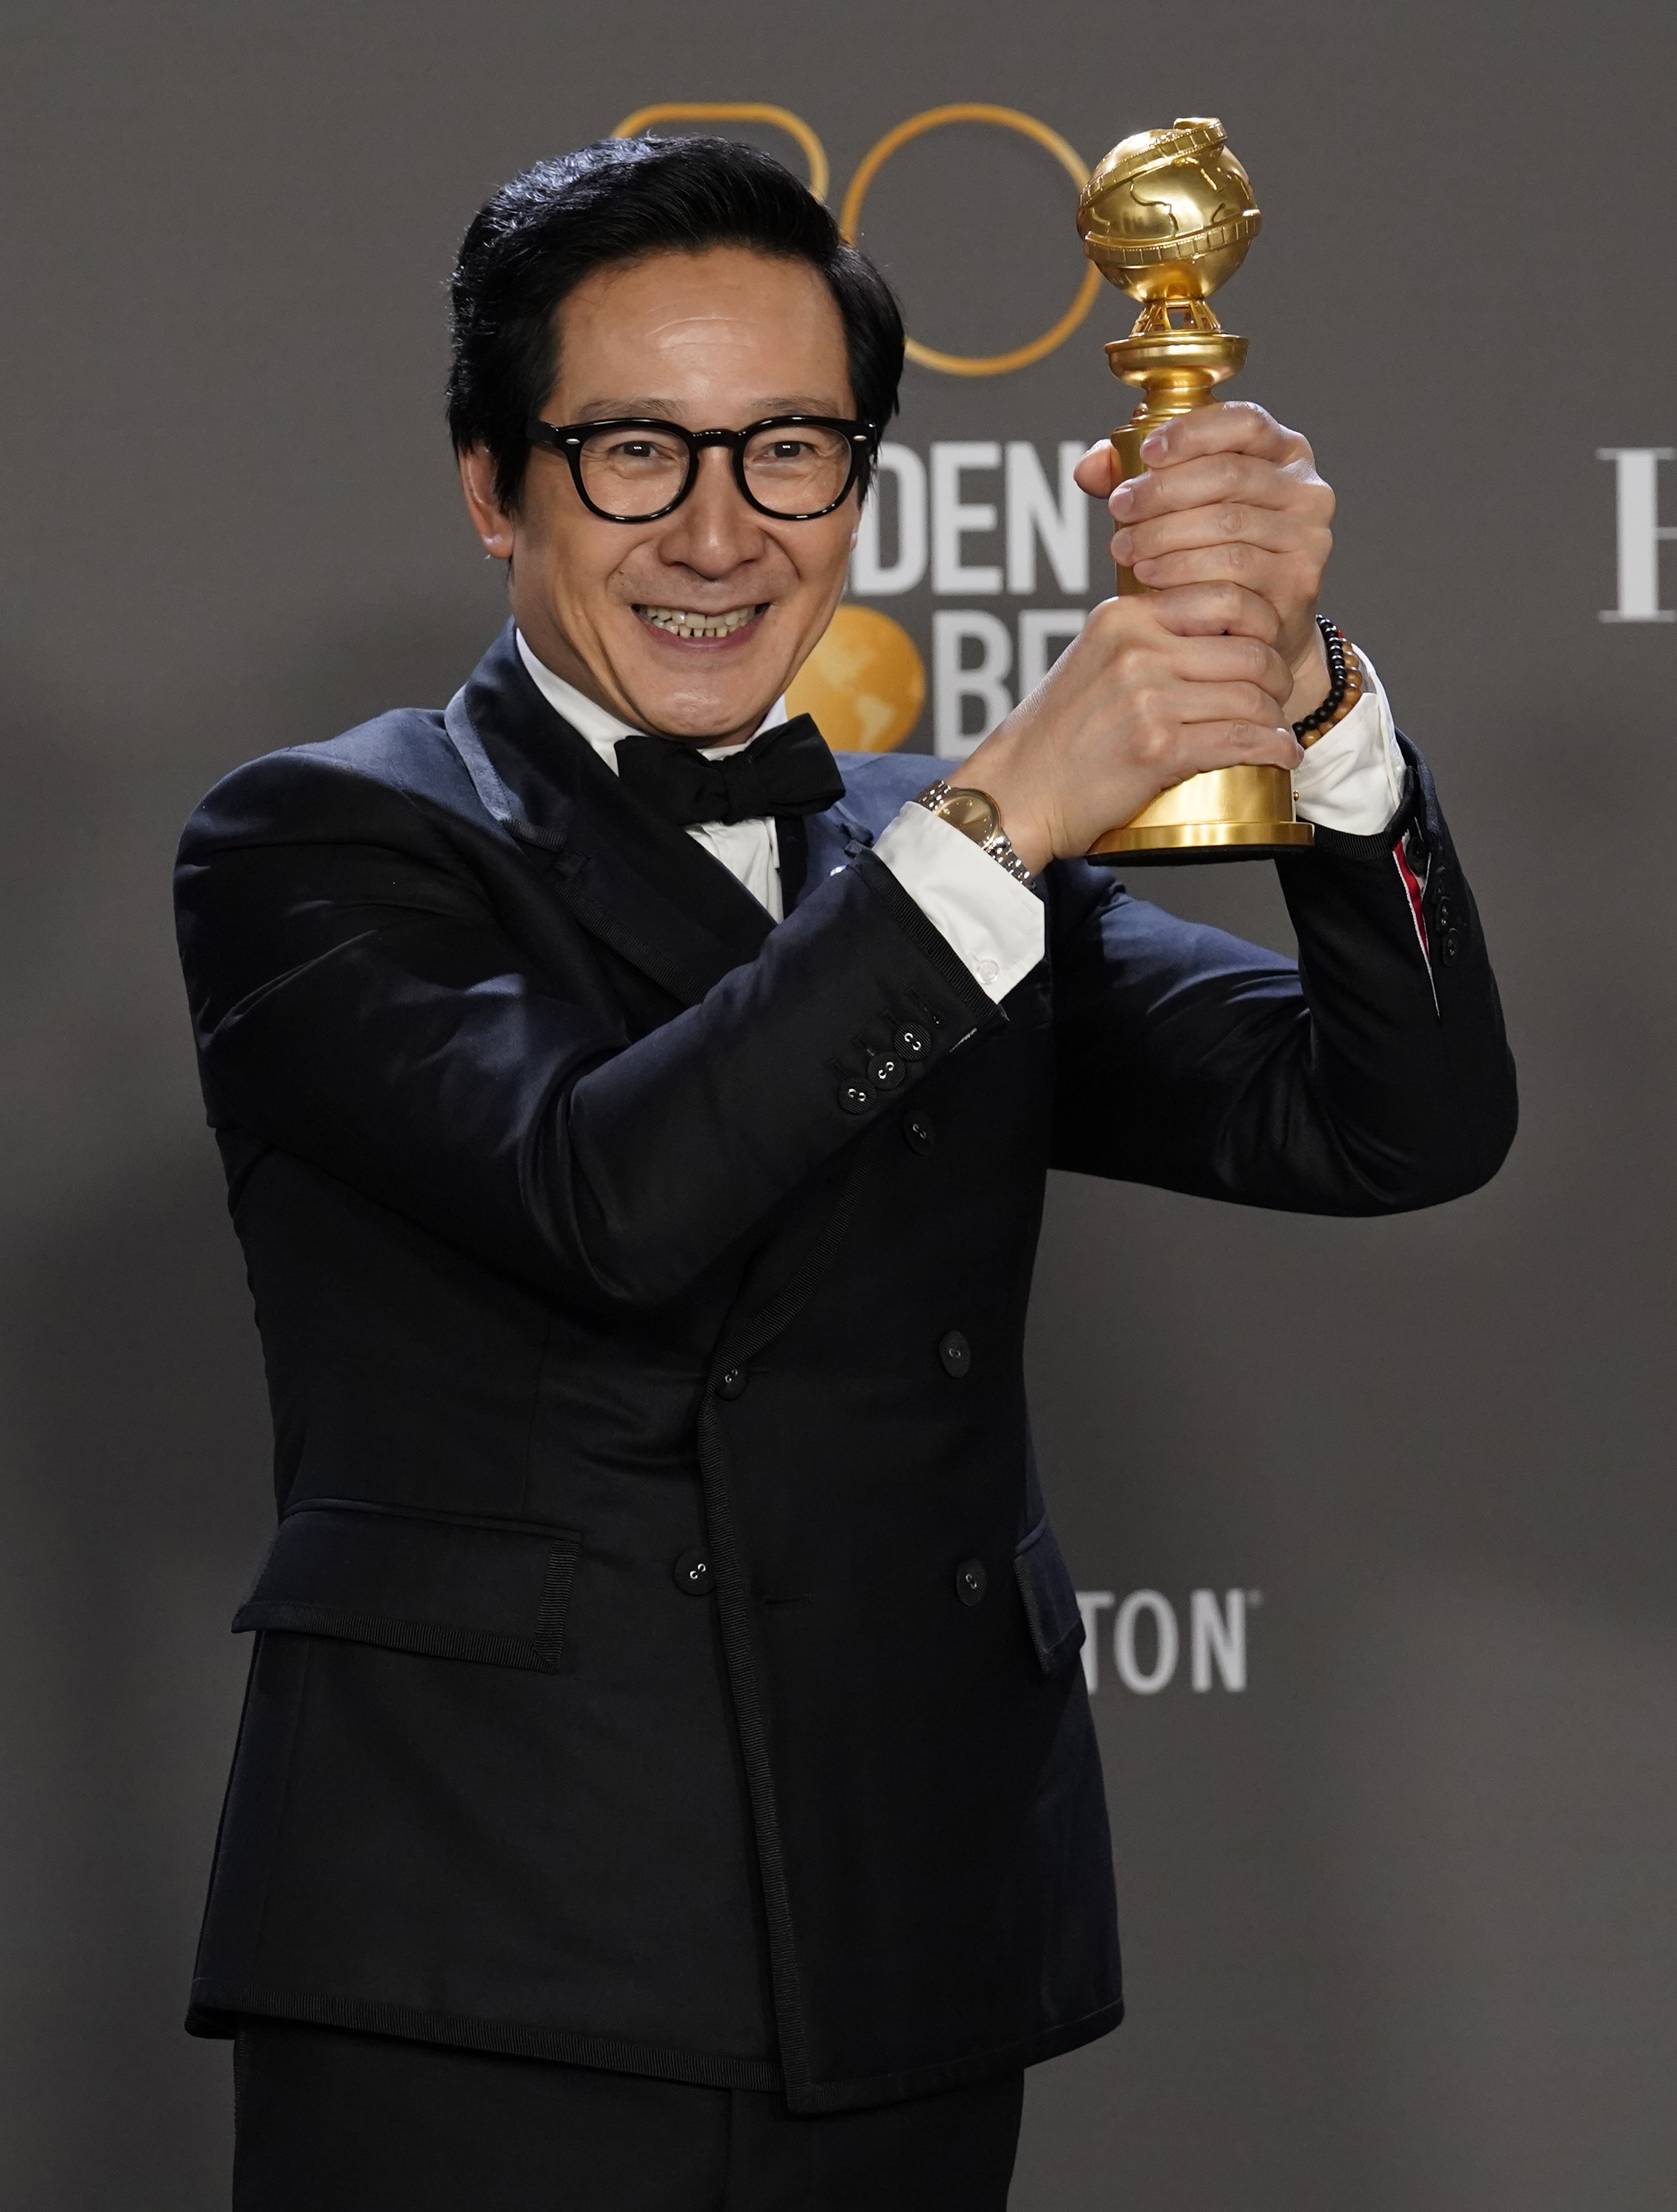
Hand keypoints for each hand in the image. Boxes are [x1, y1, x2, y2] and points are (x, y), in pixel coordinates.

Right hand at [963, 586, 1299, 871]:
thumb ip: (1143, 641)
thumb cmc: (1055, 738)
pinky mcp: (1157, 747)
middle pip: (1248, 648)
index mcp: (1123, 617)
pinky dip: (1272, 750)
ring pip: (1251, 695)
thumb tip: (1212, 637)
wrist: (1014, 793)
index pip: (1223, 595)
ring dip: (1276, 719)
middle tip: (1276, 698)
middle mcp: (1136, 648)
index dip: (1261, 624)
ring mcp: (1146, 697)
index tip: (1265, 650)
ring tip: (1277, 733)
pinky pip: (1240, 740)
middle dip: (1276, 677)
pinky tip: (1281, 757)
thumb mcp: (1092, 661)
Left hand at [1078, 401, 1335, 723]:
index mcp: (1283, 452)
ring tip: (1125, 550)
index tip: (1146, 454)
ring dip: (1166, 537)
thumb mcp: (1182, 507)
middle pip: (1229, 475)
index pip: (1244, 421)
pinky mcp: (1298, 583)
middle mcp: (1306, 489)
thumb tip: (1090, 467)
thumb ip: (1138, 478)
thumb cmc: (1213, 555)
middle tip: (1119, 510)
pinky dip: (1183, 576)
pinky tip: (1150, 582)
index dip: (1192, 432)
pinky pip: (1233, 574)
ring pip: (1228, 525)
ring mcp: (1309, 536)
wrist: (1257, 627)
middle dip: (1164, 491)